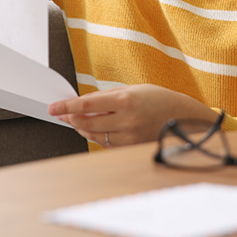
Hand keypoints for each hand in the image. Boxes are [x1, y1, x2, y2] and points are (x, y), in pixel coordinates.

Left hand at [48, 84, 217, 147]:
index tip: (54, 107)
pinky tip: (92, 128)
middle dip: (70, 119)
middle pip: (86, 123)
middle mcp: (125, 120)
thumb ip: (108, 96)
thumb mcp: (132, 89)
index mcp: (124, 100)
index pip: (86, 105)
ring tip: (74, 121)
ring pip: (94, 135)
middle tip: (61, 114)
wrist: (182, 116)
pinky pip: (106, 143)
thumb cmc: (158, 98)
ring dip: (81, 128)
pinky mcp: (131, 147)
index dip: (66, 107)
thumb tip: (85, 102)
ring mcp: (129, 136)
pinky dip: (96, 136)